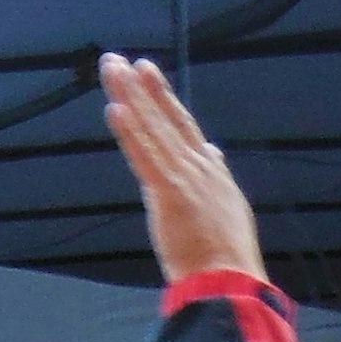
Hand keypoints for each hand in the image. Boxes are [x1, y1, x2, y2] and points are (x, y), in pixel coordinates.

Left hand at [101, 52, 267, 287]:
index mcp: (210, 171)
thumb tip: (213, 151)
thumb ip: (215, 176)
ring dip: (129, 97)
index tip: (146, 72)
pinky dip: (129, 132)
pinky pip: (145, 157)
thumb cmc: (222, 254)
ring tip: (111, 70)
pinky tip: (115, 108)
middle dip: (141, 87)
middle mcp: (199, 166)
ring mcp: (184, 177)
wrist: (228, 281)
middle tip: (118, 60)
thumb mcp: (225, 206)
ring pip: (152, 128)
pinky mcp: (169, 193)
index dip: (163, 98)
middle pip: (166, 118)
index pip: (182, 126)